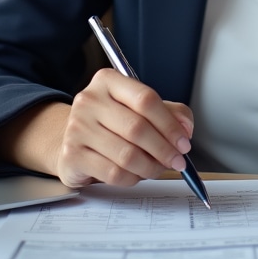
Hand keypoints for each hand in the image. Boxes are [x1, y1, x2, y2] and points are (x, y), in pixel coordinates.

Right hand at [0, 69, 194, 189]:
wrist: (71, 139)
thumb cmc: (110, 122)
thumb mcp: (139, 108)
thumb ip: (169, 112)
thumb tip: (185, 128)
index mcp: (108, 80)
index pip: (145, 99)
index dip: (170, 124)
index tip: (184, 141)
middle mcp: (89, 100)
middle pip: (137, 128)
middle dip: (164, 149)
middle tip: (178, 160)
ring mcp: (77, 127)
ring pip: (127, 155)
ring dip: (151, 167)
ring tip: (158, 168)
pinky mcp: (72, 155)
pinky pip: (113, 173)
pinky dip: (133, 178)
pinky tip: (136, 173)